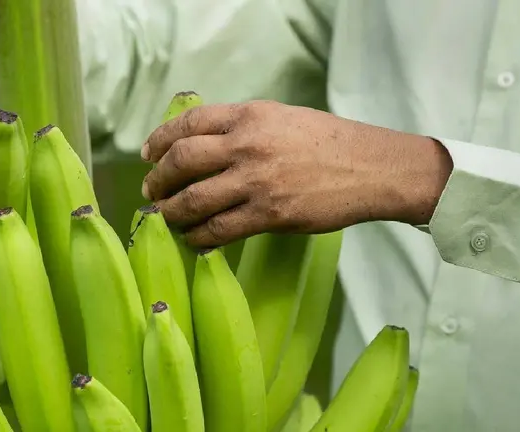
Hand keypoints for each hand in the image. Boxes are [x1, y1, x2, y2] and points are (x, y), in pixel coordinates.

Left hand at [141, 100, 452, 247]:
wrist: (372, 168)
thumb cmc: (330, 142)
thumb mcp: (283, 118)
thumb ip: (244, 127)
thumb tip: (205, 145)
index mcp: (249, 115)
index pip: (188, 122)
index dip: (160, 139)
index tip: (147, 154)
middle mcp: (247, 144)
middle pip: (181, 161)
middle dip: (157, 179)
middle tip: (150, 191)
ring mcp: (256, 181)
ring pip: (193, 200)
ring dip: (170, 212)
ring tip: (164, 218)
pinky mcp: (269, 215)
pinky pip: (218, 230)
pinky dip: (198, 237)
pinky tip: (193, 240)